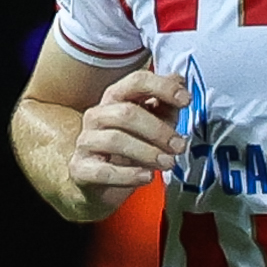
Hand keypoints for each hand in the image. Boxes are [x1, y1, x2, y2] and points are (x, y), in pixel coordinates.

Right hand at [68, 69, 187, 217]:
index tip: (186, 100)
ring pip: (115, 140)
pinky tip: (147, 177)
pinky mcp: (80, 169)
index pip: (137, 81)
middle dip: (158, 130)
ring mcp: (86, 142)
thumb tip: (180, 82)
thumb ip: (165, 105)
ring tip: (168, 163)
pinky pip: (104, 171)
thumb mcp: (152, 124)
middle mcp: (97, 115)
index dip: (163, 87)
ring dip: (148, 153)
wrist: (100, 184)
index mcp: (115, 98)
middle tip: (179, 146)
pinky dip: (130, 175)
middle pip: (126, 113)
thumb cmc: (129, 150)